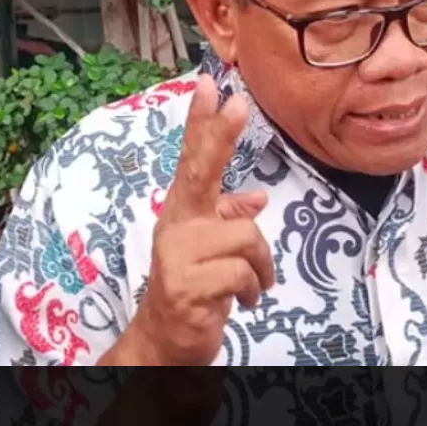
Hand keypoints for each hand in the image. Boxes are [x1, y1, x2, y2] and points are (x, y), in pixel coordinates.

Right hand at [106, 75, 274, 366]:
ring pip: (246, 237)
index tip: (208, 85)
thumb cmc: (194, 287)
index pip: (191, 158)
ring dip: (259, 268)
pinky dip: (251, 291)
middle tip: (236, 101)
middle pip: (200, 171)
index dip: (200, 122)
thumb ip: (230, 218)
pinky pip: (243, 275)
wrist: (166, 341)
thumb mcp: (212, 249)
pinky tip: (238, 302)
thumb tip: (258, 196)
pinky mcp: (188, 286)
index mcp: (184, 210)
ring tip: (248, 285)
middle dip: (219, 135)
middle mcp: (177, 224)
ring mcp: (178, 254)